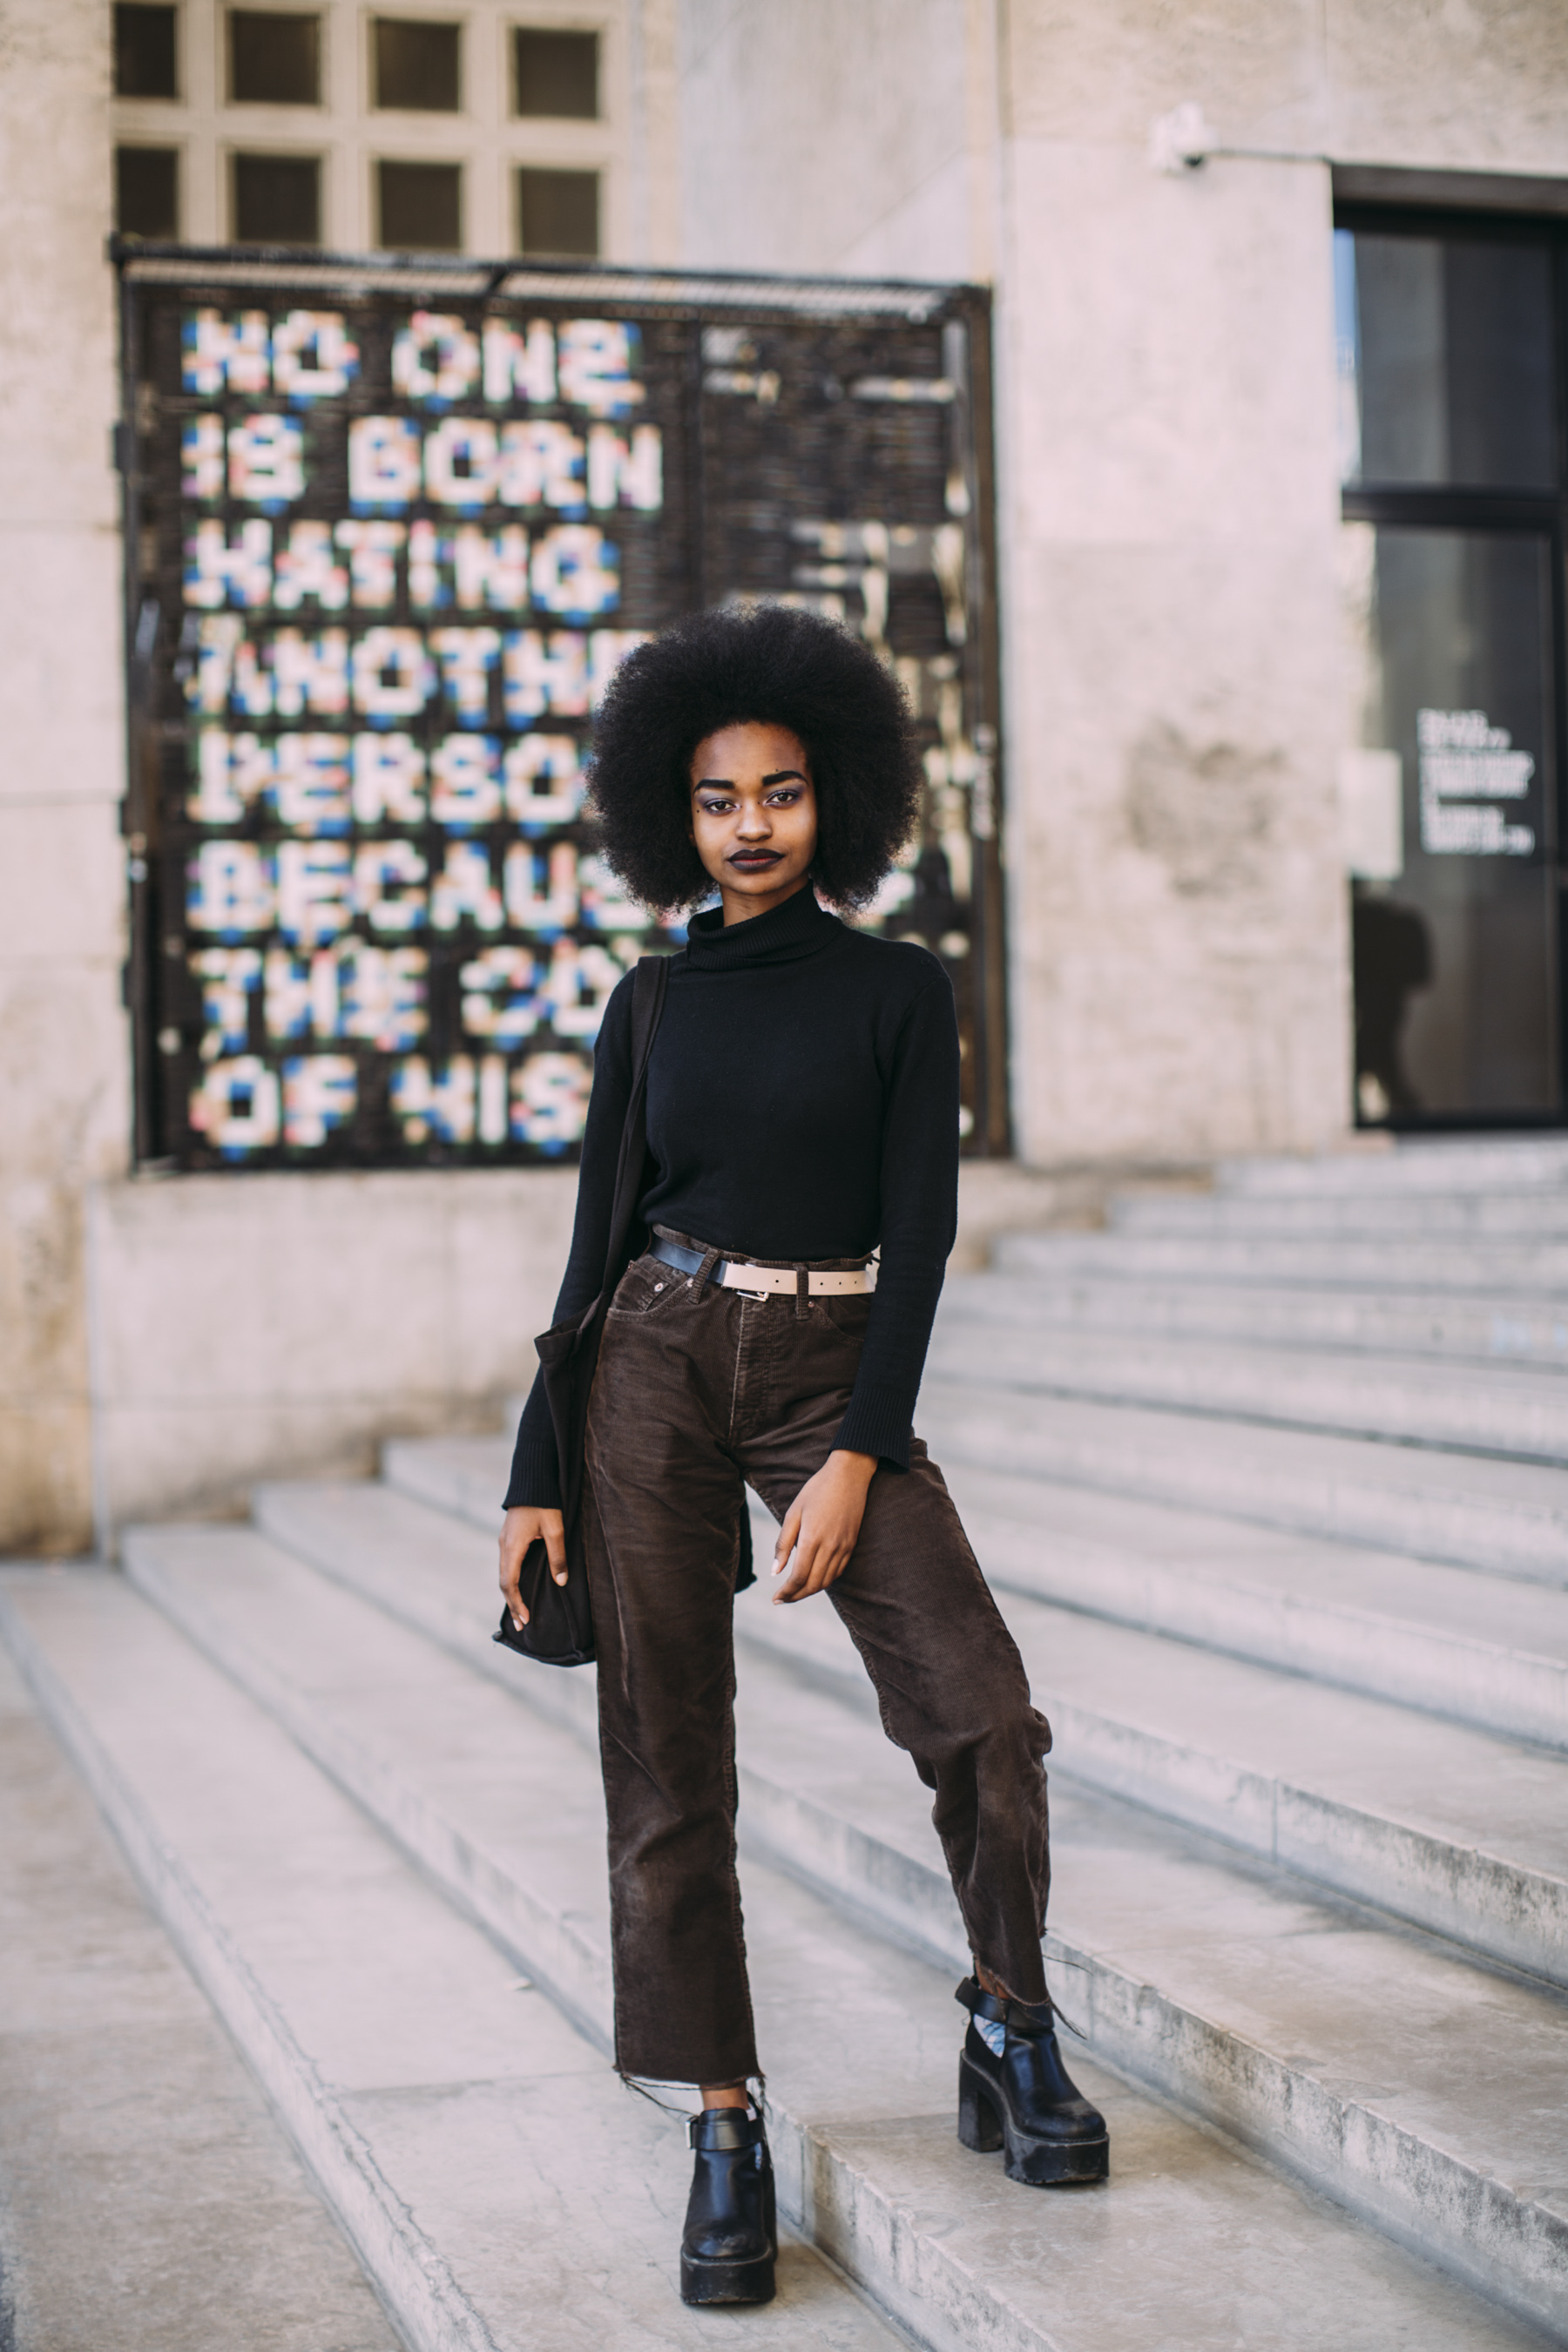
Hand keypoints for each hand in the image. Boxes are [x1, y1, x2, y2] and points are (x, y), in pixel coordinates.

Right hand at [499, 1505, 565, 1629]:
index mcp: (512, 1547)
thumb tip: (561, 1581)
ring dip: (511, 1594)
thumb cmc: (545, 1502)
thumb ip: (558, 1556)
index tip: (525, 1619)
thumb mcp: (555, 1530)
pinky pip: (507, 1564)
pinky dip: (511, 1581)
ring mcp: (504, 1541)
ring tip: (519, 1611)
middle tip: (521, 1624)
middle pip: (503, 1582)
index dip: (517, 1603)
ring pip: (503, 1574)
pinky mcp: (509, 1537)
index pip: (509, 1583)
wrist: (532, 1478)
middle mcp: (504, 1546)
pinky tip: (519, 1587)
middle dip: (512, 1604)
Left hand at [772, 1450, 876, 1602]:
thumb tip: (775, 1571)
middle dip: (796, 1596)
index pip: (799, 1577)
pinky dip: (825, 1581)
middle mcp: (830, 1547)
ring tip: (795, 1593)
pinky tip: (815, 1580)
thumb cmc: (816, 1490)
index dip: (786, 1592)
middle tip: (782, 1600)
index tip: (776, 1598)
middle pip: (813, 1584)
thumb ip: (783, 1543)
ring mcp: (844, 1547)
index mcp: (812, 1539)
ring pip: (827, 1581)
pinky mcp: (851, 1544)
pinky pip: (838, 1571)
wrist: (849, 1475)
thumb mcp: (793, 1512)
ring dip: (810, 1591)